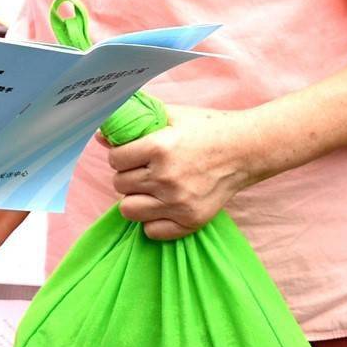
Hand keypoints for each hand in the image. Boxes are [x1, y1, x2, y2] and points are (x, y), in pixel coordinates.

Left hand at [108, 104, 258, 240]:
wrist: (246, 149)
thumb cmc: (208, 128)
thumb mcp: (172, 116)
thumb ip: (136, 123)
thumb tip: (100, 134)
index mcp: (160, 147)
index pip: (115, 159)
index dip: (121, 155)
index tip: (132, 154)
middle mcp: (166, 177)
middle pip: (119, 184)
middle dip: (127, 175)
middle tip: (143, 169)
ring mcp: (178, 202)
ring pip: (129, 209)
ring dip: (135, 198)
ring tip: (149, 188)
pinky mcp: (191, 220)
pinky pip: (151, 230)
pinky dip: (152, 220)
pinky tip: (162, 205)